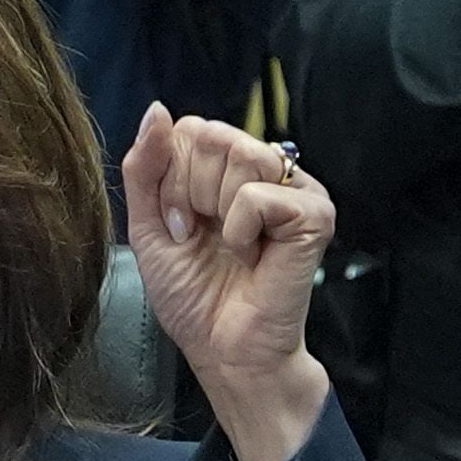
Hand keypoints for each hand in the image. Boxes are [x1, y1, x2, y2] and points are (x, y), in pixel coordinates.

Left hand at [124, 106, 331, 460]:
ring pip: (239, 153)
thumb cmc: (194, 297)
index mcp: (227, 169)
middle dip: (188, 192)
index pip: (190, 128)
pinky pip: (258, 194)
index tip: (180, 225)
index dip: (171, 178)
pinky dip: (241, 231)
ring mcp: (295, 189)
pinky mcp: (315, 214)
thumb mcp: (149, 226)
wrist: (223, 351)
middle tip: (201, 237)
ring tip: (229, 246)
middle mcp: (265, 170)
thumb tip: (157, 109)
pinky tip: (253, 256)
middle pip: (212, 135)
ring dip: (216, 210)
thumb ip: (145, 167)